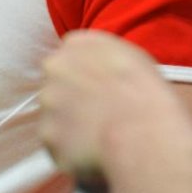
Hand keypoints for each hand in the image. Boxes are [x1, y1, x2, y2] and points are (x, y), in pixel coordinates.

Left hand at [40, 30, 191, 192]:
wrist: (140, 129)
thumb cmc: (145, 92)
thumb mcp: (130, 55)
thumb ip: (103, 56)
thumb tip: (98, 70)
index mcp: (77, 43)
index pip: (69, 55)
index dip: (85, 74)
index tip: (100, 88)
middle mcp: (54, 68)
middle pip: (56, 83)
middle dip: (72, 97)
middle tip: (99, 112)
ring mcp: (47, 102)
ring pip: (53, 114)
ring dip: (70, 123)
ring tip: (101, 133)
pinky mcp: (47, 135)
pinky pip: (57, 143)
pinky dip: (71, 148)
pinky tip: (94, 149)